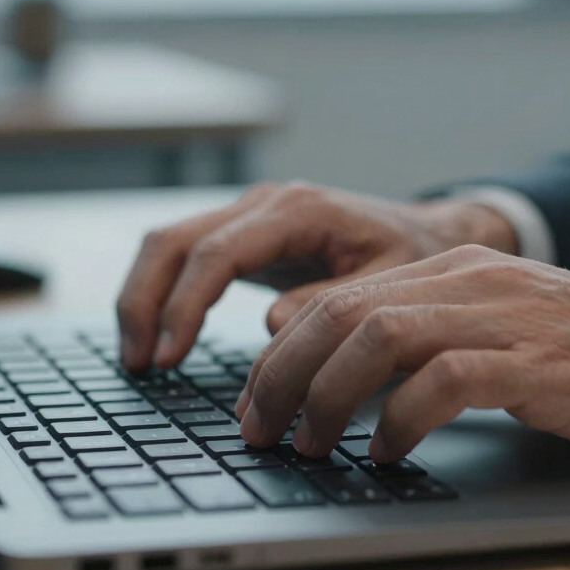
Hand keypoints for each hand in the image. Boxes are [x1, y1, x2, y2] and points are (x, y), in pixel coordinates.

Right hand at [115, 182, 517, 370]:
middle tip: (141, 365)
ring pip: (168, 245)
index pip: (216, 252)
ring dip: (144, 299)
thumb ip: (331, 307)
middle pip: (175, 241)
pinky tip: (161, 340)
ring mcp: (250, 216)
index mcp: (298, 210)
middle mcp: (265, 204)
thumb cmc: (414, 259)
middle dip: (146, 302)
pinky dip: (163, 296)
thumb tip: (271, 328)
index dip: (186, 305)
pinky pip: (186, 258)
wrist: (430, 236)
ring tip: (139, 360)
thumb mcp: (388, 288)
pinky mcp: (245, 237)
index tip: (171, 356)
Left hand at [236, 245, 569, 464]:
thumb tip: (360, 388)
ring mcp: (505, 317)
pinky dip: (399, 418)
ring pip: (377, 337)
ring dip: (326, 395)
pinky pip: (443, 381)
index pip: (341, 298)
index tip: (259, 400)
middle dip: (282, 374)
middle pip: (341, 313)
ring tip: (310, 444)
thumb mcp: (508, 335)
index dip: (283, 351)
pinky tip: (386, 452)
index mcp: (459, 270)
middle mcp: (472, 281)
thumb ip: (439, 344)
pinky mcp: (538, 361)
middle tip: (260, 429)